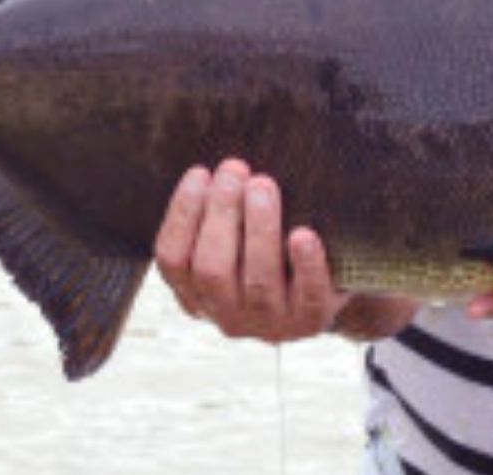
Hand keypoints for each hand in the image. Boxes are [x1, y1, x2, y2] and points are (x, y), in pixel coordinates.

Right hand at [154, 158, 350, 341]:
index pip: (172, 260)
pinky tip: (304, 234)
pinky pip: (308, 296)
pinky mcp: (310, 320)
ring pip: (257, 281)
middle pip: (212, 270)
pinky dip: (306, 264)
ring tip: (263, 185)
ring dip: (259, 229)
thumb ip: (219, 215)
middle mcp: (226, 315)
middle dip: (221, 214)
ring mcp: (269, 323)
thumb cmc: (267, 252)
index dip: (182, 215)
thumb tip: (222, 169)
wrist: (320, 289)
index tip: (199, 173)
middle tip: (235, 170)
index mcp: (196, 295)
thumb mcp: (233, 242)